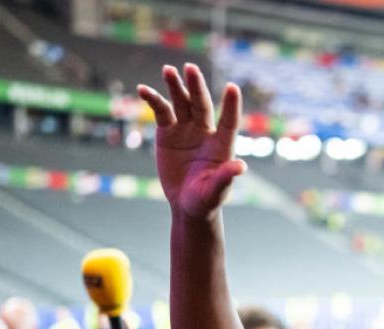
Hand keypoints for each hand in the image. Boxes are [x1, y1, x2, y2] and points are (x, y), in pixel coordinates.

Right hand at [137, 64, 245, 220]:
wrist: (187, 204)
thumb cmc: (206, 200)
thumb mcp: (215, 191)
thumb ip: (226, 178)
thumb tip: (240, 166)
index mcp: (221, 145)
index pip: (229, 121)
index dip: (231, 105)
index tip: (233, 87)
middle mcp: (205, 132)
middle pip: (202, 105)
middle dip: (197, 87)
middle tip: (191, 68)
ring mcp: (186, 129)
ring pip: (181, 103)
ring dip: (175, 86)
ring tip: (168, 70)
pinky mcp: (167, 132)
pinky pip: (160, 112)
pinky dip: (152, 100)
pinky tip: (143, 89)